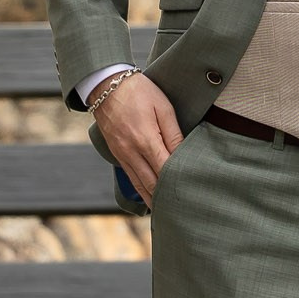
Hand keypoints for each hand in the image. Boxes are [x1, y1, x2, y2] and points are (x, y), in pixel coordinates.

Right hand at [92, 71, 183, 206]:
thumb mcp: (163, 107)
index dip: (178, 183)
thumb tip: (183, 155)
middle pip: (152, 183)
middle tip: (183, 210)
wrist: (106, 85)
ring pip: (139, 185)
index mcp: (145, 140)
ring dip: (153, 199)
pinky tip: (150, 197)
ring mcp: (122, 154)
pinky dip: (141, 190)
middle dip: (166, 198)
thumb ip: (174, 133)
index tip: (192, 192)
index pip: (165, 170)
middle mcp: (131, 152)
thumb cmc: (139, 92)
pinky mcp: (117, 154)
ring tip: (168, 212)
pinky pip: (130, 177)